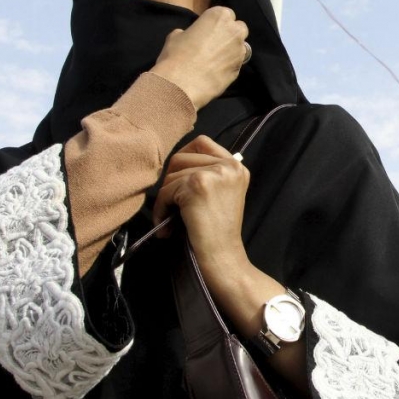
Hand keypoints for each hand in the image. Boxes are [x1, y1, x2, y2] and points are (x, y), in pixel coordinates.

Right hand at [150, 6, 248, 108]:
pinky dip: (229, 66)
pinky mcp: (239, 70)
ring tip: (216, 59)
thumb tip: (190, 36)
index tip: (209, 30)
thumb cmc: (176, 54)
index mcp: (219, 16)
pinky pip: (236, 64)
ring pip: (241, 47)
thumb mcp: (176, 35)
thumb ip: (189, 32)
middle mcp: (234, 31)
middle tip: (216, 42)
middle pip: (239, 28)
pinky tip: (216, 72)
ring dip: (231, 50)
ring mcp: (240, 52)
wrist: (182, 84)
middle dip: (231, 33)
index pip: (225, 14)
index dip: (217, 22)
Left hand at [153, 135, 250, 268]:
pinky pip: (166, 191)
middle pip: (182, 156)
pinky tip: (167, 227)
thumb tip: (174, 165)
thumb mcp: (223, 194)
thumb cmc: (219, 232)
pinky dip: (161, 210)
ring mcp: (214, 173)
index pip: (202, 142)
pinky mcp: (197, 184)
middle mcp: (229, 165)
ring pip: (172, 175)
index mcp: (237, 166)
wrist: (223, 256)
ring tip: (170, 220)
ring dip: (165, 198)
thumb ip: (209, 174)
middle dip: (171, 180)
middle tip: (172, 204)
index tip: (178, 180)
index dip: (184, 157)